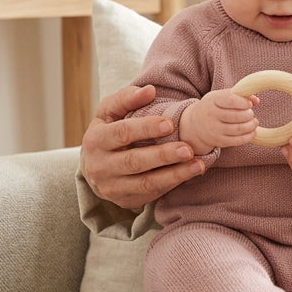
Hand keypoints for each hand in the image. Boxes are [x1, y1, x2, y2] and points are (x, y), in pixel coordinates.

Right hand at [79, 84, 204, 210]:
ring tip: (197, 165)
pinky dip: (172, 184)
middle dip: (163, 156)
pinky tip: (189, 174)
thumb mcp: (109, 112)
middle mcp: (99, 167)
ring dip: (174, 175)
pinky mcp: (124, 201)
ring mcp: (111, 188)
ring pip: (145, 183)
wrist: (93, 167)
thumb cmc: (107, 131)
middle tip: (188, 149)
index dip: (146, 128)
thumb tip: (149, 90)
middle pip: (135, 162)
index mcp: (95, 141)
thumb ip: (127, 98)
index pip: (122, 133)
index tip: (171, 124)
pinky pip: (151, 194)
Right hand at [180, 88, 258, 152]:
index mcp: (212, 101)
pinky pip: (237, 141)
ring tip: (254, 122)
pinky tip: (252, 132)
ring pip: (238, 129)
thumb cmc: (214, 106)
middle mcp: (211, 116)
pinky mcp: (218, 141)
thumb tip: (256, 100)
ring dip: (251, 126)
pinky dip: (248, 136)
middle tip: (251, 113)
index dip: (243, 102)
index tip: (249, 104)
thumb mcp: (222, 96)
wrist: (196, 123)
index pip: (231, 100)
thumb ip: (239, 95)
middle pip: (236, 116)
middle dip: (249, 115)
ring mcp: (214, 130)